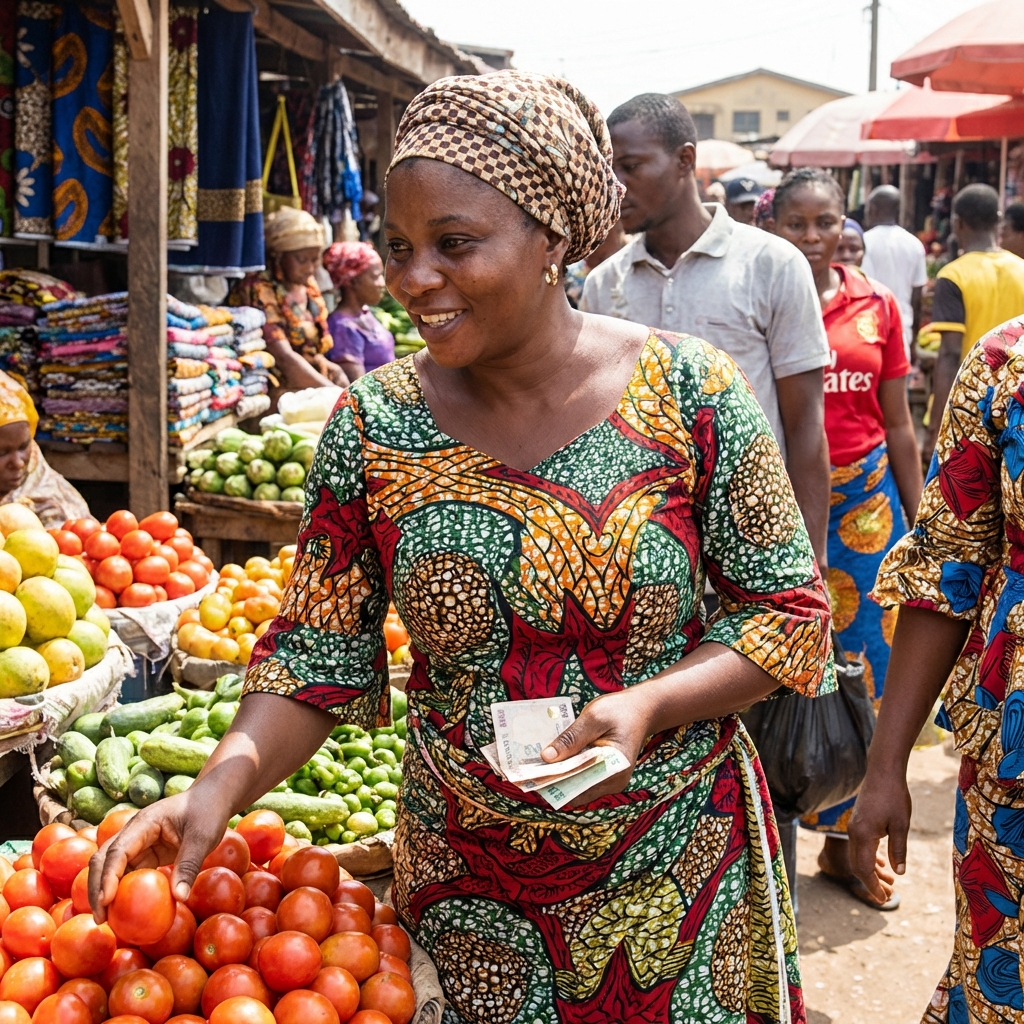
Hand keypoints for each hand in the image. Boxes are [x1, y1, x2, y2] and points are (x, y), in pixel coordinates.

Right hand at [88, 784, 230, 919]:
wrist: (214, 798)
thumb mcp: (203, 837)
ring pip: (112, 868)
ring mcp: (138, 843)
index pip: (118, 851)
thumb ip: (189, 865)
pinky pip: (129, 873)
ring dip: (106, 891)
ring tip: (107, 920)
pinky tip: (124, 910)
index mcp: (144, 823)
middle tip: (100, 918)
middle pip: (104, 859)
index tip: (105, 902)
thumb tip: (179, 898)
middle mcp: (134, 832)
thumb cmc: (209, 811)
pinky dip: (122, 891)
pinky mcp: (146, 854)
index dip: (108, 877)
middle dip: (97, 888)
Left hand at [539, 690, 653, 803]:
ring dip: (556, 776)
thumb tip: (546, 757)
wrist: (641, 709)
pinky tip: (550, 759)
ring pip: (575, 785)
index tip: (529, 777)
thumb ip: (571, 738)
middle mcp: (612, 782)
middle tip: (525, 770)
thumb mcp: (594, 718)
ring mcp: (608, 780)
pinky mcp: (602, 774)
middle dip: (551, 780)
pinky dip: (565, 770)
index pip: (578, 785)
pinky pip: (580, 777)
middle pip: (574, 789)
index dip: (552, 783)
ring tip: (532, 765)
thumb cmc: (620, 711)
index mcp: (614, 770)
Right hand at [847, 768, 909, 905]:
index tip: (884, 900)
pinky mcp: (858, 821)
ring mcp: (854, 826)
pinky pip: (860, 846)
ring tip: (889, 884)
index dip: (872, 887)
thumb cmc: (894, 797)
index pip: (863, 869)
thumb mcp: (901, 825)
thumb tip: (899, 874)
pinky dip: (870, 859)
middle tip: (887, 897)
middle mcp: (854, 832)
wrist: (883, 772)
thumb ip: (898, 850)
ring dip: (871, 872)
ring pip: (858, 856)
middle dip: (871, 883)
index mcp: (863, 835)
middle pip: (857, 865)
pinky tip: (883, 865)